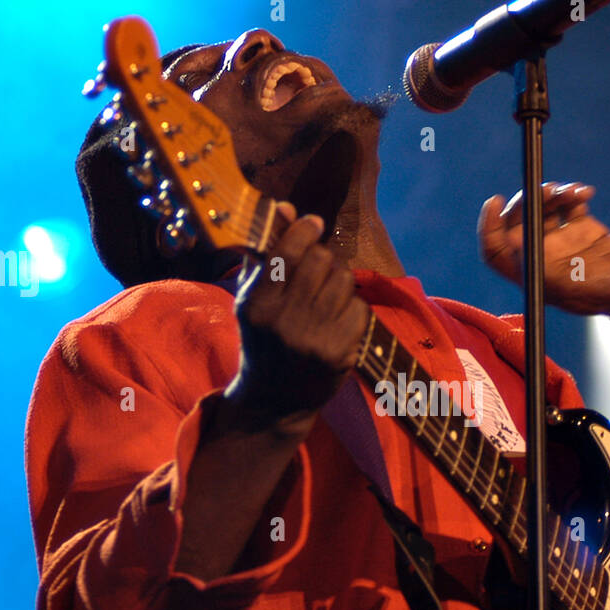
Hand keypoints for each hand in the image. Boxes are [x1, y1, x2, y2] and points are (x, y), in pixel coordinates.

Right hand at [224, 202, 369, 433]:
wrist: (272, 401)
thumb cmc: (261, 340)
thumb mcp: (250, 299)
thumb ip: (267, 254)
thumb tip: (287, 208)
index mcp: (257, 304)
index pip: (288, 250)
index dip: (305, 229)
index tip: (312, 223)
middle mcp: (284, 321)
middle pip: (321, 259)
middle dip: (323, 257)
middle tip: (318, 268)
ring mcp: (314, 339)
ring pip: (343, 280)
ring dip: (338, 280)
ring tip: (326, 295)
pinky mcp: (339, 353)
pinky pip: (359, 308)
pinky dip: (351, 308)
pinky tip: (337, 319)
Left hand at [478, 182, 609, 337]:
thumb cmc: (607, 292)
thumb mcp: (560, 279)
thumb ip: (533, 257)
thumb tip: (510, 235)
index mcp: (532, 276)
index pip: (496, 250)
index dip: (489, 226)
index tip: (494, 201)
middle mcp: (545, 259)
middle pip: (519, 223)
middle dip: (527, 202)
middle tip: (545, 191)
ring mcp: (566, 244)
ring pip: (545, 209)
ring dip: (553, 194)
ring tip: (569, 191)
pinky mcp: (588, 231)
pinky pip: (570, 205)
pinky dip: (574, 194)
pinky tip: (586, 192)